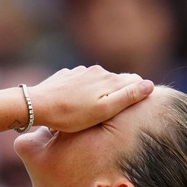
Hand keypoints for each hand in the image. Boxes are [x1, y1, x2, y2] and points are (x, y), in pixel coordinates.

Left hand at [26, 66, 154, 133]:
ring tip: (95, 111)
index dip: (139, 93)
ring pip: (98, 81)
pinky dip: (84, 91)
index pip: (135, 81)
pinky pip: (81, 83)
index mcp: (109, 80)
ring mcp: (80, 72)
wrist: (37, 106)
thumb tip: (149, 85)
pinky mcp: (67, 76)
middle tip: (115, 112)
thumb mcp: (103, 111)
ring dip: (100, 92)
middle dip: (119, 93)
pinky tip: (76, 103)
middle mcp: (97, 71)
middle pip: (117, 81)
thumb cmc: (71, 115)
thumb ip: (127, 97)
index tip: (138, 106)